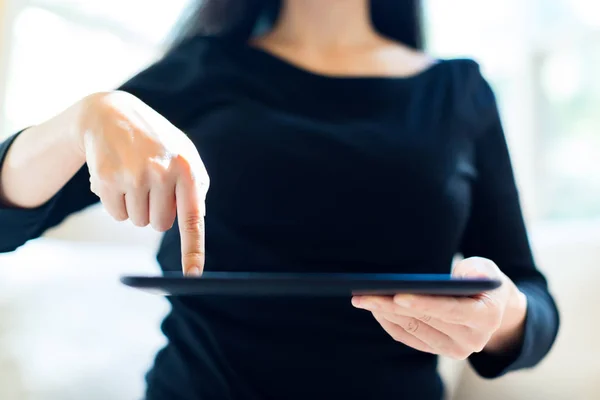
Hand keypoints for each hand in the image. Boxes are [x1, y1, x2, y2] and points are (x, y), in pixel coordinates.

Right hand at [76, 91, 208, 275]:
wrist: (111, 114)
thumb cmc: (155, 143)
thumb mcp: (184, 156)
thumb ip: (195, 188)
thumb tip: (194, 225)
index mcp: (188, 169)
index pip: (192, 219)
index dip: (192, 250)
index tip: (193, 276)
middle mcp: (162, 173)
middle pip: (159, 225)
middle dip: (155, 212)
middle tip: (150, 185)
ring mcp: (133, 176)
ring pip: (137, 221)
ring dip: (135, 206)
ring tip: (133, 176)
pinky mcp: (106, 180)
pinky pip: (116, 214)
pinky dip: (116, 203)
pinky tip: (117, 177)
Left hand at [352, 257, 526, 358]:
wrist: (493, 308)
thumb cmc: (483, 280)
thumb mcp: (484, 268)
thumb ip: (475, 271)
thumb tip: (459, 278)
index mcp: (486, 317)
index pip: (450, 311)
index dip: (423, 303)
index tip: (397, 295)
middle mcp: (472, 339)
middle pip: (425, 321)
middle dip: (392, 306)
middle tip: (365, 294)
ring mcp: (455, 349)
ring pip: (412, 330)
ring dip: (385, 314)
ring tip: (363, 299)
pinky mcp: (439, 350)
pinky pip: (409, 337)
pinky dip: (390, 323)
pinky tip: (375, 309)